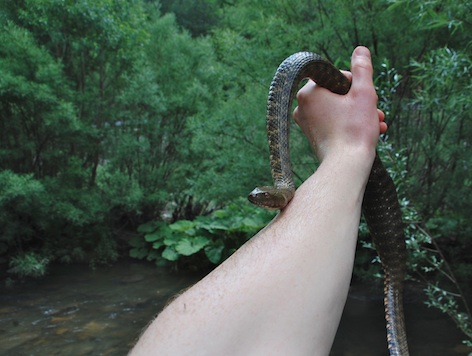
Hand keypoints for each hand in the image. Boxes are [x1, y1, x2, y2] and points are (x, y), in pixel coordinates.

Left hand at [293, 46, 386, 163]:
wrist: (346, 166)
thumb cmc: (354, 129)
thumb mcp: (364, 94)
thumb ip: (362, 70)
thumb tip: (360, 50)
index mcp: (309, 92)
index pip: (336, 77)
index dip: (355, 84)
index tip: (365, 96)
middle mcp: (302, 106)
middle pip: (338, 94)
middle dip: (360, 101)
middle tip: (375, 111)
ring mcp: (306, 123)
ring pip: (338, 109)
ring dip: (360, 113)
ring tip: (377, 123)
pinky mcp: (313, 136)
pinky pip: (334, 122)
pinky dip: (351, 124)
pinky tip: (370, 131)